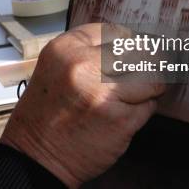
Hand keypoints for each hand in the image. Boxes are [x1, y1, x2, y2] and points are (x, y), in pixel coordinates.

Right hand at [0, 23, 165, 187]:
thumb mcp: (56, 67)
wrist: (36, 156)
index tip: (137, 50)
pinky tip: (124, 114)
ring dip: (149, 88)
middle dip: (147, 64)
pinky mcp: (120, 120)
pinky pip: (149, 106)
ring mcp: (103, 94)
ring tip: (133, 95)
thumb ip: (87, 51)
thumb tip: (131, 42)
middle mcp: (83, 67)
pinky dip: (142, 110)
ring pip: (152, 78)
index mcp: (64, 49)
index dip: (130, 43)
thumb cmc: (47, 112)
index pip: (115, 32)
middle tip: (145, 72)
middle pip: (140, 52)